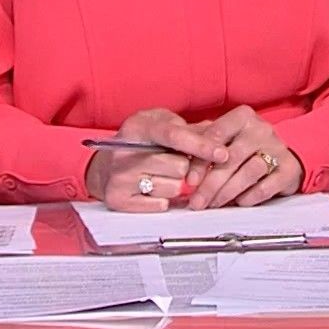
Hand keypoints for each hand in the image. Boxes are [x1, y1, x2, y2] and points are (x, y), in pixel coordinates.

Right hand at [87, 108, 230, 212]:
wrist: (105, 165)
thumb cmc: (141, 141)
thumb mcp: (161, 123)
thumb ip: (189, 128)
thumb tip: (218, 136)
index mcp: (138, 127)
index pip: (175, 136)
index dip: (202, 145)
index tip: (223, 154)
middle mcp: (125, 152)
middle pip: (179, 167)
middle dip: (184, 166)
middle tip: (171, 161)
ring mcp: (119, 177)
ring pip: (173, 188)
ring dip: (174, 184)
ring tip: (159, 175)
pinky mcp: (118, 199)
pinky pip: (160, 204)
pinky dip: (163, 199)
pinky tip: (153, 188)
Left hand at [184, 105, 304, 209]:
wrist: (282, 155)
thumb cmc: (244, 146)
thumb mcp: (224, 138)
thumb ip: (203, 145)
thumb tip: (176, 161)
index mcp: (242, 117)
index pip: (215, 135)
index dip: (200, 160)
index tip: (189, 181)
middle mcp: (261, 129)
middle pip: (231, 158)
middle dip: (211, 184)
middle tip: (197, 202)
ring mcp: (277, 148)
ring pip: (249, 172)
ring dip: (227, 192)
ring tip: (213, 204)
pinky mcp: (289, 169)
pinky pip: (267, 186)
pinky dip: (249, 197)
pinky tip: (238, 202)